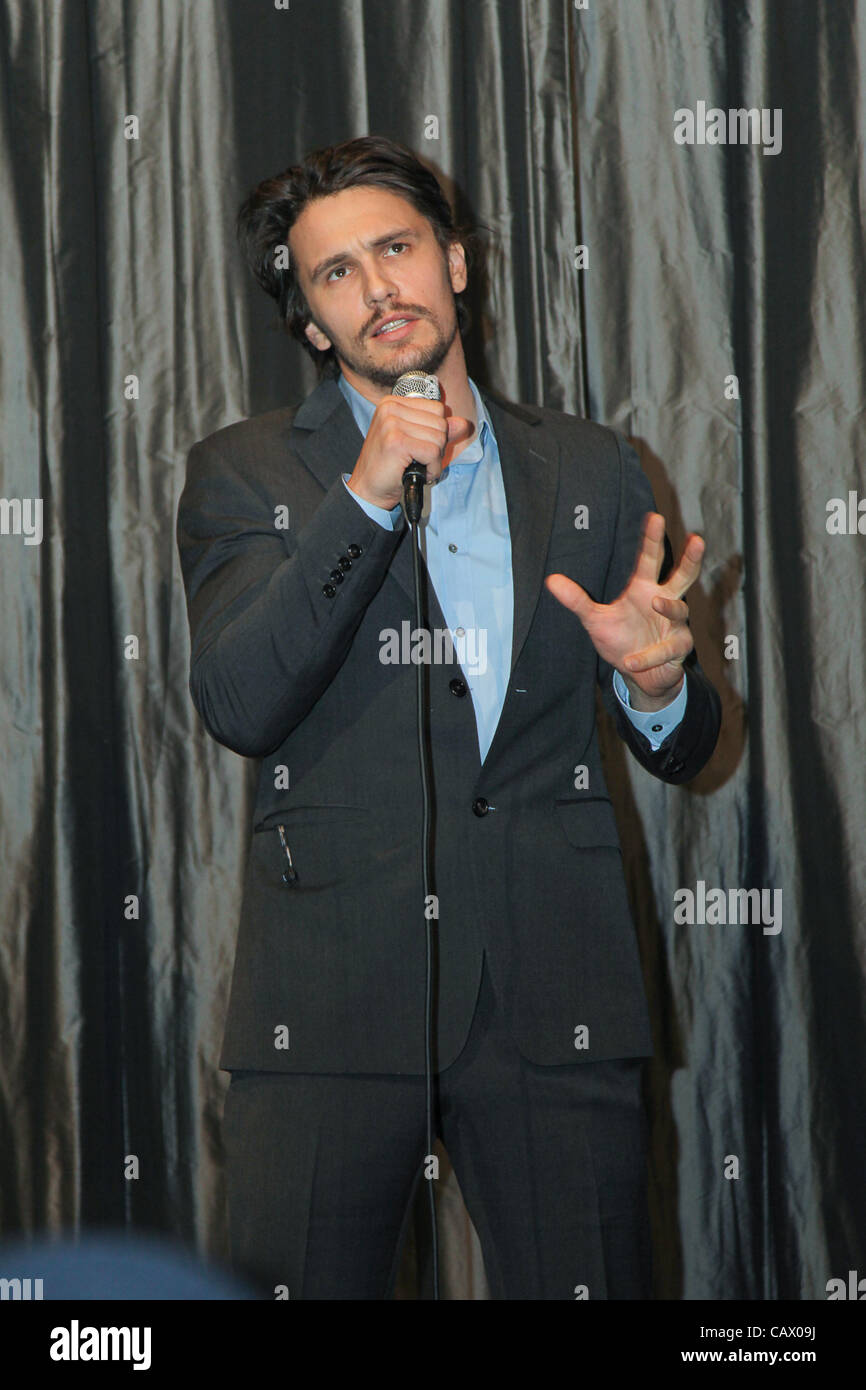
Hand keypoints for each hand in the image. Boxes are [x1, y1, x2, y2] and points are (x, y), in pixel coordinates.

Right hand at [347, 395, 473, 510]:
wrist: (368, 490)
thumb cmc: (390, 466)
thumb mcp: (415, 441)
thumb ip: (438, 430)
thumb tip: (464, 424)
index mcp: (393, 402)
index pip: (437, 408)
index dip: (437, 432)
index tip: (420, 446)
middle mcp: (390, 408)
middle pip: (440, 422)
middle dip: (437, 446)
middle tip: (418, 459)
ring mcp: (391, 424)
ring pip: (439, 438)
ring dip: (434, 460)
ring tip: (417, 465)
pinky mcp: (396, 442)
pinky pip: (433, 452)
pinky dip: (432, 468)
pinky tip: (419, 472)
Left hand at [544, 512, 703, 708]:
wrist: (639, 676)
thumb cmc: (622, 640)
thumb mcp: (595, 619)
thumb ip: (577, 600)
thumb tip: (550, 579)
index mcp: (644, 589)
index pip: (650, 560)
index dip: (652, 539)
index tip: (655, 516)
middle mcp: (664, 601)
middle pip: (683, 576)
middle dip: (691, 558)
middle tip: (698, 539)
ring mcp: (674, 625)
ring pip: (679, 609)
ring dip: (669, 606)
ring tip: (656, 601)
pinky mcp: (678, 648)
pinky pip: (666, 649)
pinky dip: (648, 656)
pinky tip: (630, 661)